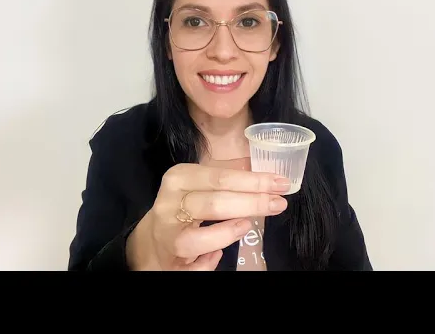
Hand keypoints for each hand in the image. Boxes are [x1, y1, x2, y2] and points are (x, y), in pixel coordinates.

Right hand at [125, 162, 290, 270]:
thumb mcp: (199, 186)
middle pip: (215, 201)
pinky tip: (224, 248)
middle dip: (252, 202)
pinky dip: (213, 254)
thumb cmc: (184, 207)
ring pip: (200, 231)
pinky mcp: (169, 256)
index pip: (220, 177)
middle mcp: (170, 202)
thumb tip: (263, 177)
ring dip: (232, 226)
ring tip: (252, 223)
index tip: (280, 183)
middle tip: (279, 203)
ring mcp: (168, 230)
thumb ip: (226, 180)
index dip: (253, 181)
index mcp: (179, 177)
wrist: (154, 238)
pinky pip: (195, 257)